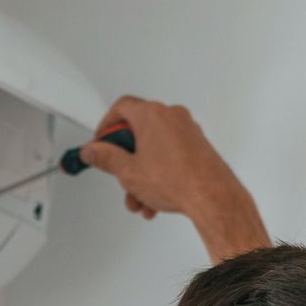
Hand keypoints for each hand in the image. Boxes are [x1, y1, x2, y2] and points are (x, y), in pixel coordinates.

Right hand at [79, 96, 269, 261]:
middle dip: (125, 160)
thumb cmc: (178, 180)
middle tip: (118, 173)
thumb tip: (93, 151)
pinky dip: (159, 173)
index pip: (121, 107)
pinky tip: (155, 197)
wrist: (212, 196)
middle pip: (138, 132)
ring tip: (139, 197)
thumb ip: (105, 158)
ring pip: (154, 148)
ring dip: (142, 173)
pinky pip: (170, 155)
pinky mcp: (198, 146)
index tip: (101, 141)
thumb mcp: (128, 172)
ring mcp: (187, 130)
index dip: (106, 126)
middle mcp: (172, 116)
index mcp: (152, 114)